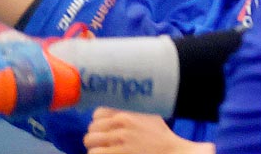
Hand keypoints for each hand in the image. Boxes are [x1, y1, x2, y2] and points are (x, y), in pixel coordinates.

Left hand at [84, 109, 203, 153]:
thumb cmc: (160, 135)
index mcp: (128, 112)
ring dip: (94, 146)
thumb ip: (132, 112)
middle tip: (103, 142)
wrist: (170, 150)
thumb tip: (115, 111)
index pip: (98, 112)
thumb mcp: (149, 116)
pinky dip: (96, 153)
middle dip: (95, 135)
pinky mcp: (119, 153)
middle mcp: (122, 123)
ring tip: (103, 150)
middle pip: (92, 127)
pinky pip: (94, 153)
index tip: (103, 128)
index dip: (98, 121)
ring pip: (90, 140)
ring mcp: (120, 140)